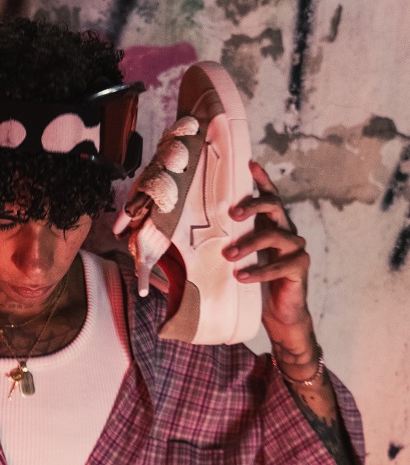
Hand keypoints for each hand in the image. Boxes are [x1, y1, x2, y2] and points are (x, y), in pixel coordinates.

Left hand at [222, 161, 313, 346]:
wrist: (279, 314)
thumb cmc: (253, 283)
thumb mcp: (235, 261)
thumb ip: (221, 246)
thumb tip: (178, 243)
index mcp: (271, 225)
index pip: (269, 197)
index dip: (262, 179)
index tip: (250, 164)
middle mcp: (287, 231)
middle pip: (274, 207)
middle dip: (252, 206)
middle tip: (231, 214)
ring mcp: (296, 248)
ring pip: (275, 235)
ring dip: (249, 243)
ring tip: (228, 255)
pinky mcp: (300, 267)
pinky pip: (279, 265)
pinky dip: (258, 270)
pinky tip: (241, 277)